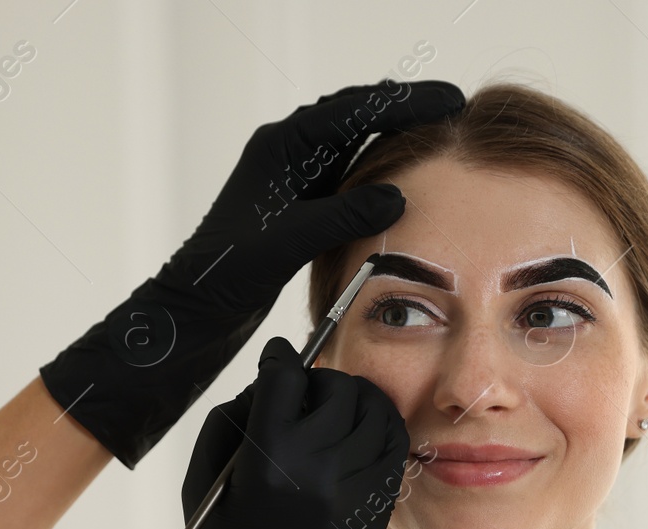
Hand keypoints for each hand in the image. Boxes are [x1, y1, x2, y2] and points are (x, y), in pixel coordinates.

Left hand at [41, 79, 462, 467]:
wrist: (195, 308)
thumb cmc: (227, 273)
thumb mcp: (288, 241)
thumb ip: (342, 215)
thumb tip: (396, 194)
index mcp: (281, 147)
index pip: (353, 110)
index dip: (404, 102)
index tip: (449, 100)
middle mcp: (287, 153)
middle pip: (355, 116)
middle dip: (404, 109)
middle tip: (453, 107)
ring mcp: (292, 179)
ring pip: (353, 144)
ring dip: (394, 136)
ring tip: (439, 134)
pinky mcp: (297, 206)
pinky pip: (347, 175)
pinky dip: (379, 171)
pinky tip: (406, 178)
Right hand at [183, 336, 408, 528]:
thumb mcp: (208, 489)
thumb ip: (231, 424)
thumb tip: (267, 381)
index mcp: (270, 463)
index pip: (284, 378)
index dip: (278, 361)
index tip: (277, 360)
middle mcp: (320, 468)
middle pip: (332, 386)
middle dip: (315, 382)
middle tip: (302, 396)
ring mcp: (359, 484)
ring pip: (371, 405)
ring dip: (351, 398)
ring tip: (332, 413)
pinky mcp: (383, 499)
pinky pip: (393, 437)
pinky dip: (377, 424)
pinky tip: (357, 433)